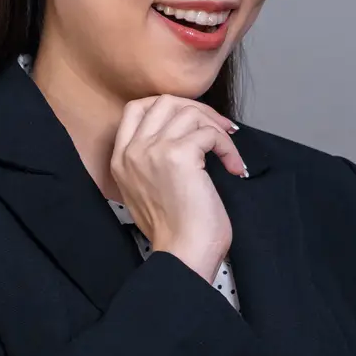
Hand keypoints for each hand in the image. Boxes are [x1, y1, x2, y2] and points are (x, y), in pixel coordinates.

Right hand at [109, 95, 246, 281]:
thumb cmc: (176, 231)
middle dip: (197, 109)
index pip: (136, 109)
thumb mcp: (149, 190)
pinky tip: (234, 168)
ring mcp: (153, 150)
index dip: (170, 107)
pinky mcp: (179, 155)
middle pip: (163, 101)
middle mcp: (133, 151)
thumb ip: (154, 161)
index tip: (195, 122)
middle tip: (220, 129)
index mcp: (121, 159)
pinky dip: (229, 147)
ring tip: (229, 153)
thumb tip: (188, 135)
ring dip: (217, 128)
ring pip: (189, 113)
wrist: (183, 254)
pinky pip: (210, 133)